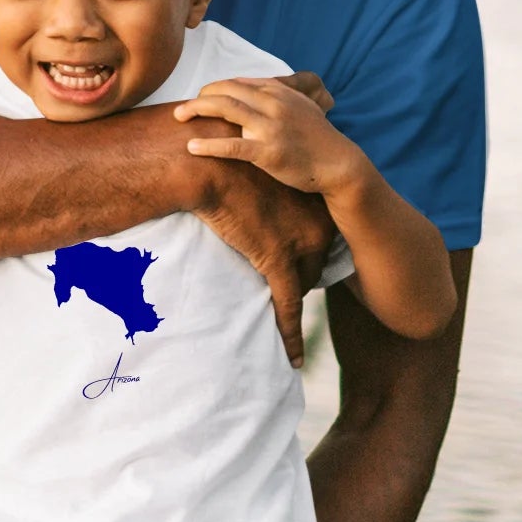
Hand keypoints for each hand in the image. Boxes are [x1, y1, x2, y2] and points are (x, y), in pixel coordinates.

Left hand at [175, 77, 367, 196]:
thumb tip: (251, 92)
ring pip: (225, 109)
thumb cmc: (317, 137)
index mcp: (278, 91)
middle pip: (226, 90)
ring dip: (196, 109)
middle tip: (183, 108)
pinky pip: (231, 147)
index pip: (237, 82)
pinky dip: (208, 146)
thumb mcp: (300, 106)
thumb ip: (276, 96)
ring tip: (178, 117)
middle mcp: (273, 104)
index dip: (215, 88)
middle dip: (200, 96)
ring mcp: (270, 127)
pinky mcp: (268, 152)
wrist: (338, 163)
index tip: (202, 98)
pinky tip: (192, 147)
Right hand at [188, 160, 333, 367]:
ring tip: (282, 315)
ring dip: (289, 296)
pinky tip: (294, 358)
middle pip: (314, 264)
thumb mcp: (259, 171)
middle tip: (275, 274)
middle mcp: (319, 223)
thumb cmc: (222, 164)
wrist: (202, 165)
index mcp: (317, 200)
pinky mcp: (278, 264)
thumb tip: (264, 196)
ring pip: (302, 285)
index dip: (301, 250)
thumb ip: (274, 188)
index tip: (284, 250)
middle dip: (297, 273)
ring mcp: (301, 246)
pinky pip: (289, 307)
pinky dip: (291, 334)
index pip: (319, 240)